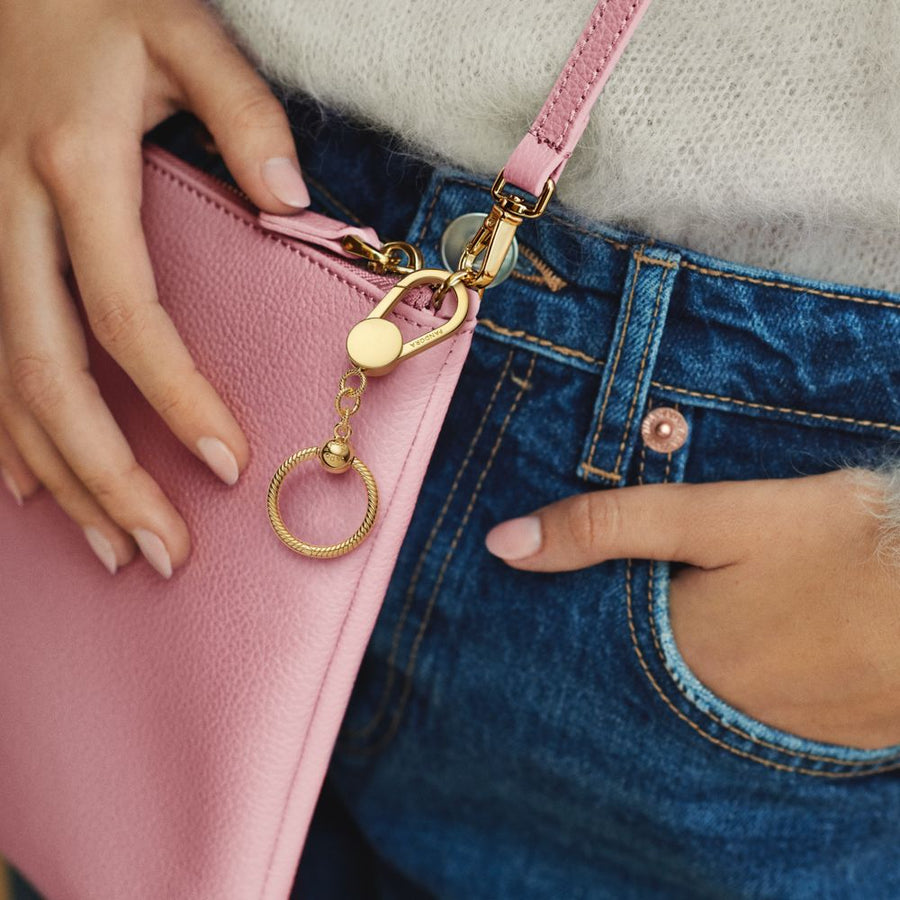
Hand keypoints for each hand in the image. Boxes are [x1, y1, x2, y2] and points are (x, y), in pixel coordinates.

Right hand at [0, 0, 309, 576]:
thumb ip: (241, 112)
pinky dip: (2, 433)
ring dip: (58, 476)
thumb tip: (292, 199)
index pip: (126, 314)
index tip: (226, 462)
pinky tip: (32, 488)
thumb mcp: (180, 31)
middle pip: (51, 375)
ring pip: (5, 384)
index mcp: (71, 167)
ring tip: (113, 548)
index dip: (175, 397)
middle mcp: (7, 214)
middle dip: (109, 475)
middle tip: (165, 551)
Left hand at [485, 469, 899, 749]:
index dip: (563, 608)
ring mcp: (767, 726)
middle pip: (632, 669)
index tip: (542, 587)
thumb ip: (610, 527)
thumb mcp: (719, 517)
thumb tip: (504, 543)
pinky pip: (741, 704)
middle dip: (614, 633)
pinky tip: (744, 638)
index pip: (585, 642)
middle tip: (621, 595)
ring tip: (683, 612)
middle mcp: (710, 706)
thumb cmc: (844, 543)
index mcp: (675, 652)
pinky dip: (726, 672)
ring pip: (685, 688)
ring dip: (673, 653)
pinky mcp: (814, 729)